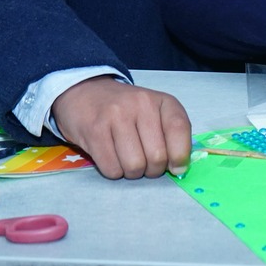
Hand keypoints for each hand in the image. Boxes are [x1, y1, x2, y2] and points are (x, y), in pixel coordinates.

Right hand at [50, 75, 192, 178]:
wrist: (85, 93)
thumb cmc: (127, 109)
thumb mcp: (155, 113)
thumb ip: (172, 136)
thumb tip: (179, 169)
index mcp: (162, 101)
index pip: (179, 129)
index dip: (180, 156)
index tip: (175, 167)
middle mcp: (141, 104)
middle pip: (157, 156)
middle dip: (152, 170)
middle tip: (144, 163)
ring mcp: (116, 116)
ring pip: (134, 166)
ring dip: (132, 172)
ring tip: (126, 159)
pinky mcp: (94, 131)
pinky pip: (112, 169)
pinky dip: (114, 171)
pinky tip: (111, 157)